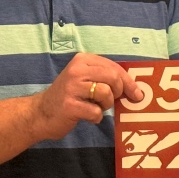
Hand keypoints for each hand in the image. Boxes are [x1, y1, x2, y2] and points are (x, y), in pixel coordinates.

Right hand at [30, 53, 144, 141]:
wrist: (41, 113)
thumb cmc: (69, 96)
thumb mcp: (85, 80)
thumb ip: (105, 78)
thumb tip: (135, 88)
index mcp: (82, 60)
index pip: (114, 67)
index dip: (129, 81)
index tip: (137, 93)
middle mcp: (77, 70)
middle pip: (113, 77)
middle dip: (119, 92)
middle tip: (112, 101)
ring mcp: (72, 87)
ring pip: (106, 93)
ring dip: (106, 105)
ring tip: (96, 107)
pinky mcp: (70, 105)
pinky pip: (96, 111)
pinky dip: (96, 117)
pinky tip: (87, 116)